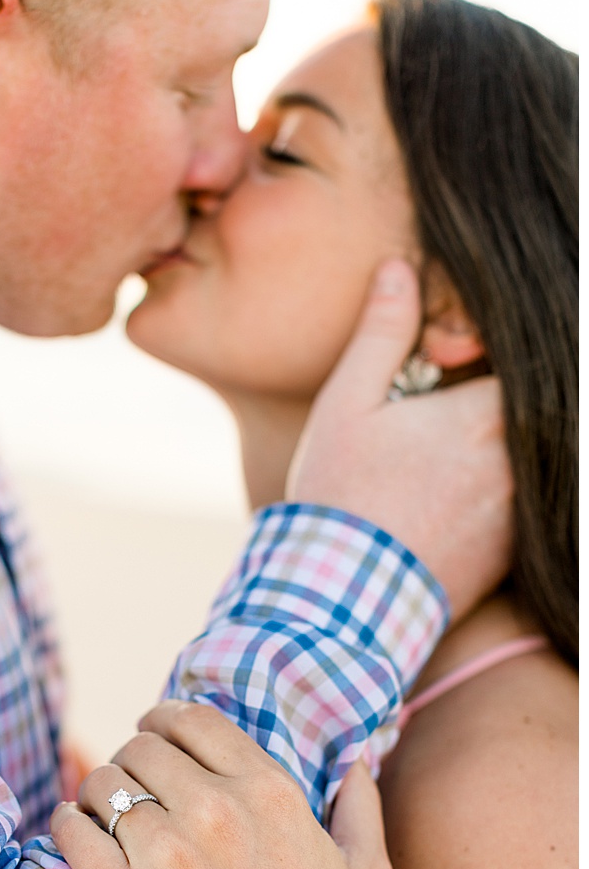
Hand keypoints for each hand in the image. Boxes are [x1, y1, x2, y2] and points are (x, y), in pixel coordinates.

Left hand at [50, 700, 391, 868]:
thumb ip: (361, 809)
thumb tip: (356, 762)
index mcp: (272, 794)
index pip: (192, 719)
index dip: (162, 722)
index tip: (150, 736)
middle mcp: (219, 813)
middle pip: (138, 749)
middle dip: (128, 764)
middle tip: (124, 790)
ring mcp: (170, 856)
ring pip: (101, 785)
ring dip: (93, 796)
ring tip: (96, 816)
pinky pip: (73, 833)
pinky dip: (65, 827)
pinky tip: (72, 836)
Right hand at [288, 257, 512, 619]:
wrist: (343, 600)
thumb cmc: (340, 498)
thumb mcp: (347, 405)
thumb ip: (382, 333)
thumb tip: (399, 268)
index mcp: (488, 412)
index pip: (517, 359)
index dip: (478, 354)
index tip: (446, 361)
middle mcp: (523, 457)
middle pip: (528, 405)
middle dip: (485, 404)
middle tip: (433, 420)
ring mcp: (524, 505)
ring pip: (527, 454)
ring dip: (490, 451)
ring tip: (432, 469)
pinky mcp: (517, 546)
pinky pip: (522, 501)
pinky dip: (492, 495)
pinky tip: (441, 505)